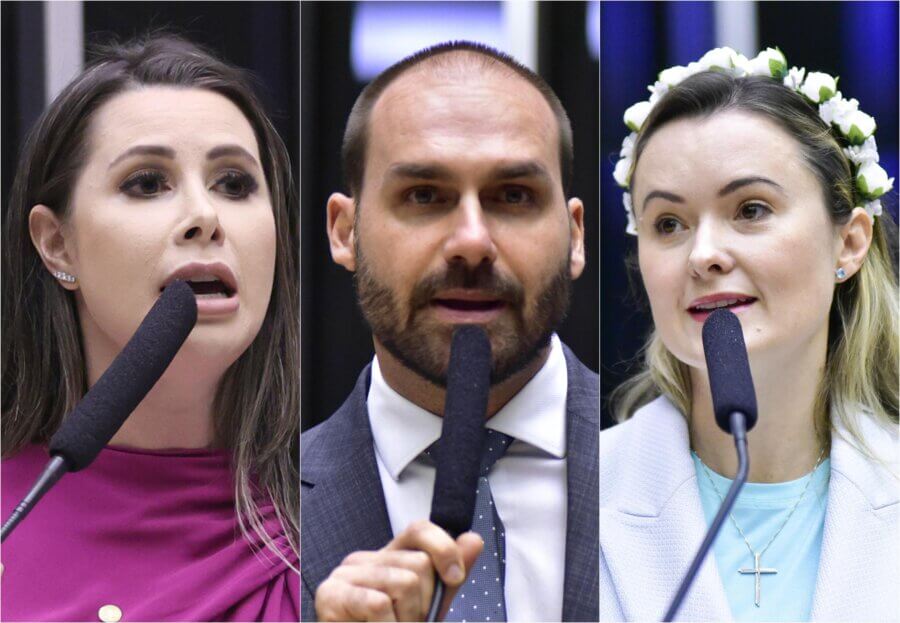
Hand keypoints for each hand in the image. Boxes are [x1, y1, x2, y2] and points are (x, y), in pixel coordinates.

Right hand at [315, 520, 483, 620]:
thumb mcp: (427, 606)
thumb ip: (448, 577)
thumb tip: (474, 539)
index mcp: (389, 558)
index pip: (419, 530)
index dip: (444, 548)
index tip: (455, 578)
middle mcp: (365, 558)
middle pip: (419, 563)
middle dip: (424, 603)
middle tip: (407, 622)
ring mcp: (345, 574)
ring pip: (405, 582)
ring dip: (408, 619)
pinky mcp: (330, 594)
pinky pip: (378, 603)